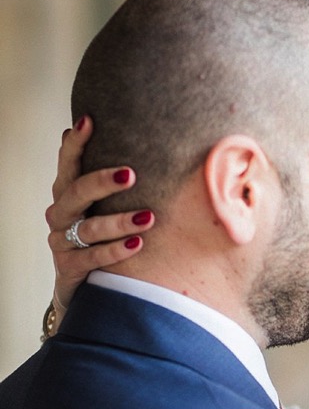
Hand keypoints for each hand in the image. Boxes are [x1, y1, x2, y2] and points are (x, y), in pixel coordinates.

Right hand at [45, 117, 154, 310]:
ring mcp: (62, 241)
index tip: (88, 121)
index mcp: (67, 194)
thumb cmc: (100, 238)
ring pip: (89, 228)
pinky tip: (138, 244)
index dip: (74, 144)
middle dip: (102, 182)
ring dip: (119, 221)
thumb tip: (137, 144)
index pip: (67, 164)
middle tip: (131, 174)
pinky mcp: (70, 267)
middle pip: (76, 193)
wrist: (84, 287)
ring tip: (149, 217)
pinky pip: (93, 257)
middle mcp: (60, 214)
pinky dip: (116, 250)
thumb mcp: (102, 208)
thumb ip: (110, 183)